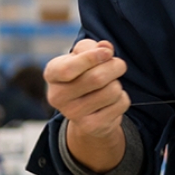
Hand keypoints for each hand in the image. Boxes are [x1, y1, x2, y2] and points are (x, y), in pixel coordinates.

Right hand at [44, 39, 129, 171]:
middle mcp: (57, 96)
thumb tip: (106, 47)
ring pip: (112, 91)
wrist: (85, 112)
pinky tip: (111, 101)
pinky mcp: (91, 126)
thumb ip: (92, 47)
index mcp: (52, 74)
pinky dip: (123, 98)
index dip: (91, 58)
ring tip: (110, 85)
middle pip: (96, 78)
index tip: (107, 53)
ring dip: (118, 84)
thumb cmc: (84, 75)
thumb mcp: (83, 56)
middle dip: (115, 67)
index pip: (69, 69)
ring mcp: (73, 114)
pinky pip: (120, 104)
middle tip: (119, 65)